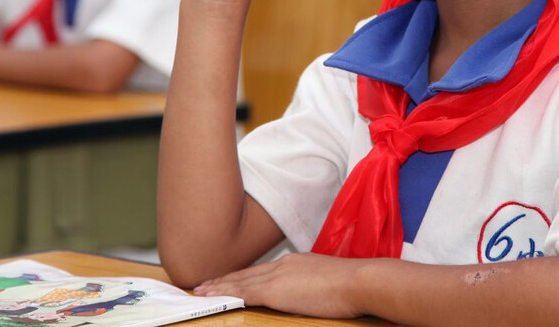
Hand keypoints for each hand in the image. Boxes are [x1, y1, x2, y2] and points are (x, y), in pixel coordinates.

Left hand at [193, 253, 365, 318]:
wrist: (357, 281)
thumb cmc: (352, 285)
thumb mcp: (329, 280)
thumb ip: (314, 284)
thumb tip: (311, 292)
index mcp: (297, 262)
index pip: (263, 269)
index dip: (244, 275)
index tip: (230, 279)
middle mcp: (284, 264)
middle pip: (248, 273)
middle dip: (225, 279)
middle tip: (204, 284)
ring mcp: (278, 275)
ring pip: (241, 280)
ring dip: (219, 285)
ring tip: (201, 290)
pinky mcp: (275, 290)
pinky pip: (243, 292)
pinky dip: (226, 293)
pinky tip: (213, 296)